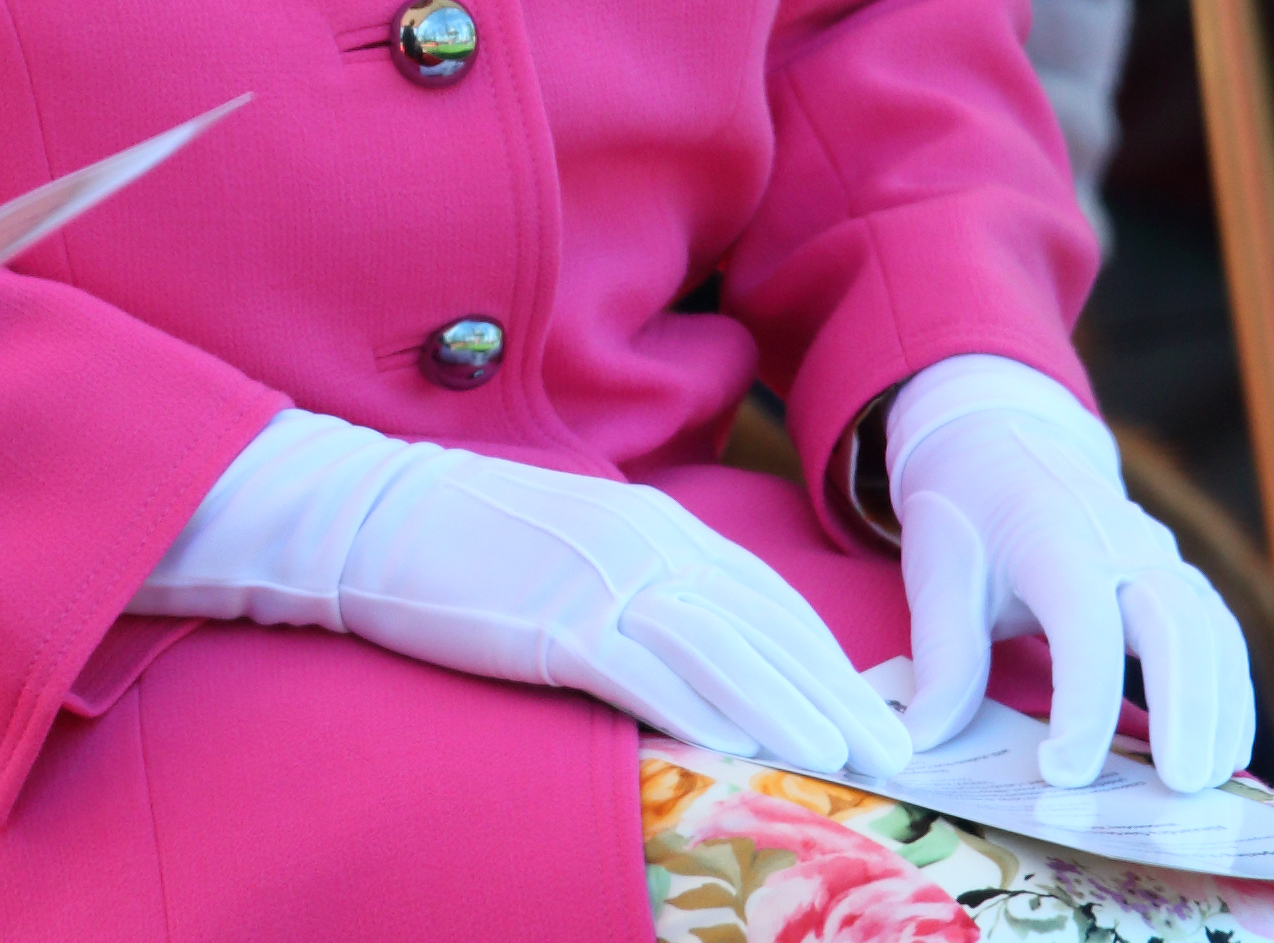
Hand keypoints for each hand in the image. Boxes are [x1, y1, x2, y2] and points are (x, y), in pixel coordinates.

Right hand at [341, 450, 914, 777]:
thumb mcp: (577, 536)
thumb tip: (698, 634)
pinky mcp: (557, 624)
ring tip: (845, 761)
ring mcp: (603, 582)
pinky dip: (698, 708)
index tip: (874, 707)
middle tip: (894, 752)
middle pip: (761, 627)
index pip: (764, 595)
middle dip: (835, 692)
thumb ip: (642, 572)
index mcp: (652, 521)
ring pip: (722, 652)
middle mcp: (644, 544)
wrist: (378, 513)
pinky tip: (742, 745)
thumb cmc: (468, 531)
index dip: (825, 656)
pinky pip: (644, 673)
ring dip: (791, 708)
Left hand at [892, 356, 1254, 791]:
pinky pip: (1220, 634)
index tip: (1062, 774)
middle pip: (1174, 624)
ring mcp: (1157, 554)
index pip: (1084, 626)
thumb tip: (921, 743)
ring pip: (1211, 631)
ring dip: (1218, 709)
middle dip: (1185, 707)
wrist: (994, 436)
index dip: (1081, 705)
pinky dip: (1230, 693)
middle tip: (1178, 787)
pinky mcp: (1176, 575)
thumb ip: (942, 657)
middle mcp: (1119, 542)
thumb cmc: (964, 509)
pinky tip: (1221, 750)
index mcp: (1053, 537)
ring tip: (1204, 785)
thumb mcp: (936, 568)